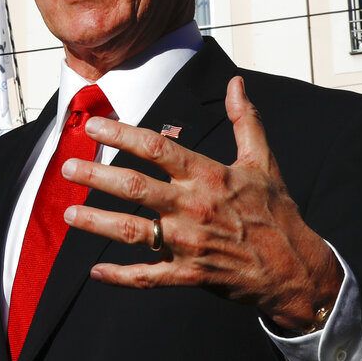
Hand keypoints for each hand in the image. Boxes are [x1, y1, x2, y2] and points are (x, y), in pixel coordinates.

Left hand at [61, 76, 341, 332]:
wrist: (295, 268)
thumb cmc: (275, 212)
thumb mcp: (263, 161)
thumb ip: (246, 120)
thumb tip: (236, 83)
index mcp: (208, 176)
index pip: (156, 149)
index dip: (121, 134)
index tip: (92, 125)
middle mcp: (193, 207)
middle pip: (134, 187)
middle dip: (96, 174)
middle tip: (66, 166)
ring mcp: (189, 243)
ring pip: (132, 231)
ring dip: (97, 222)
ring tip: (69, 213)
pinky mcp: (189, 274)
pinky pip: (148, 277)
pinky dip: (121, 277)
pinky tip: (96, 273)